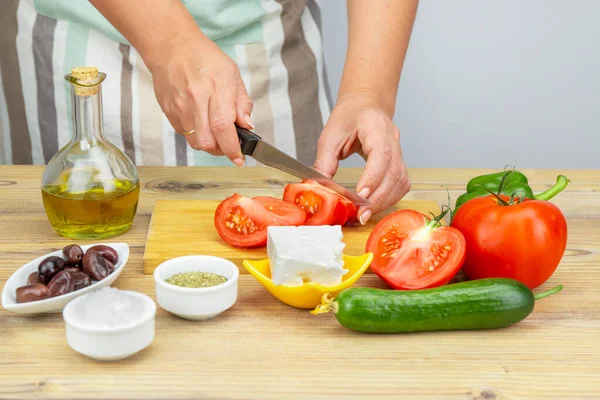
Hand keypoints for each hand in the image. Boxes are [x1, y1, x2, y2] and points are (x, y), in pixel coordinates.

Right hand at [147, 34, 253, 165]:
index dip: (232, 148)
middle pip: (208, 142)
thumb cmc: (204, 58)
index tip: (239, 158)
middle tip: (228, 144)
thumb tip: (247, 126)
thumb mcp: (232, 74)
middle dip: (221, 150)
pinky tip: (201, 124)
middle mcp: (196, 99)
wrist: (172, 47)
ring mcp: (179, 107)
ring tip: (216, 134)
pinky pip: (184, 134)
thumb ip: (242, 102)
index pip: (223, 127)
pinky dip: (196, 136)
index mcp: (217, 88)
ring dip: (209, 145)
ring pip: (195, 142)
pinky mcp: (168, 111)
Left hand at [314, 93, 410, 223]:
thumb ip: (324, 161)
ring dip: (385, 201)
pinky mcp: (399, 162)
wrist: (365, 105)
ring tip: (366, 213)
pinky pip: (401, 183)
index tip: (360, 195)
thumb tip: (320, 189)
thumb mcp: (330, 135)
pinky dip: (390, 197)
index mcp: (375, 127)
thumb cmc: (348, 117)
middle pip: (394, 172)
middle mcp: (392, 138)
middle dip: (378, 197)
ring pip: (401, 181)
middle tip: (361, 214)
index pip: (381, 154)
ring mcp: (399, 150)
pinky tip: (375, 205)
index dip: (373, 177)